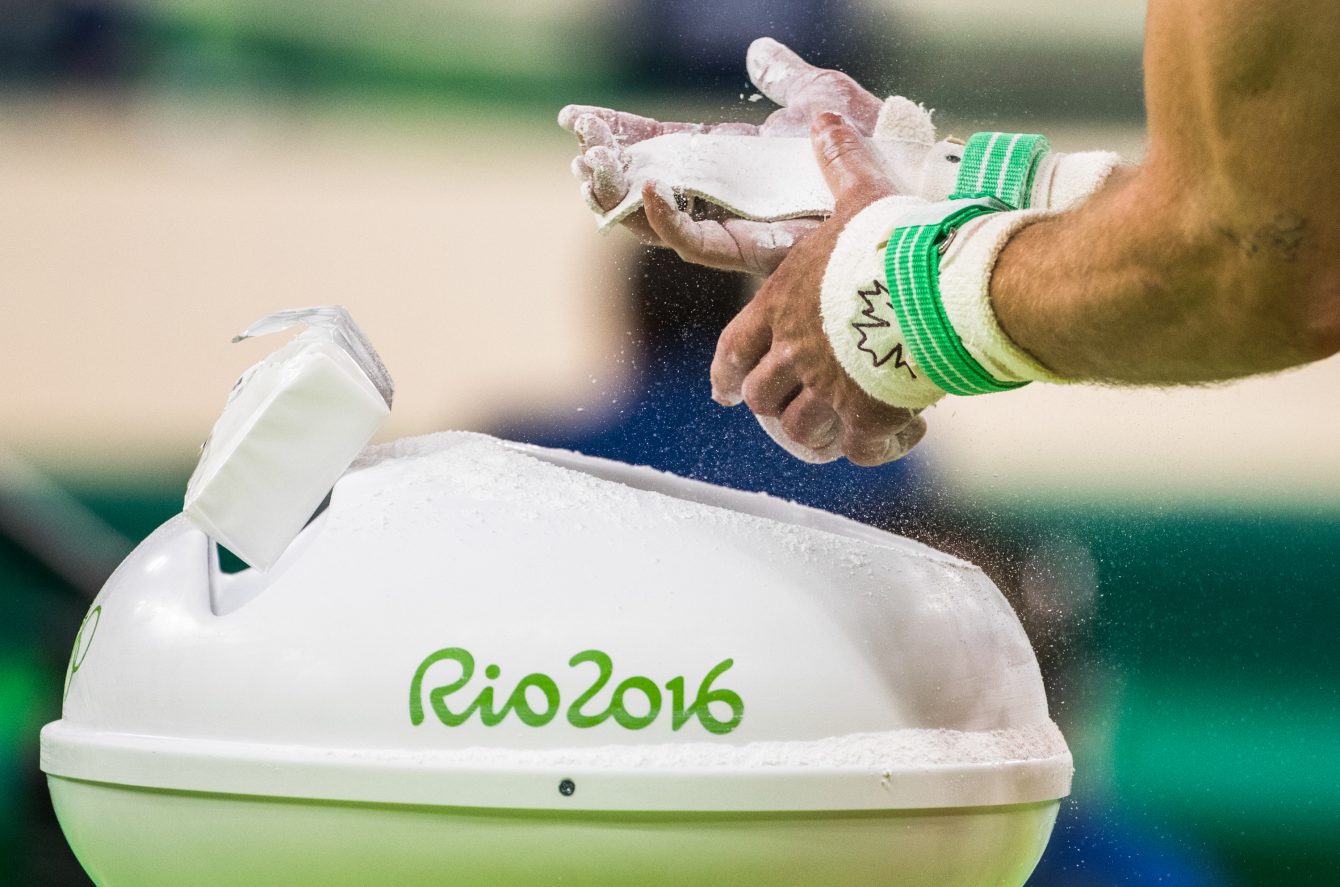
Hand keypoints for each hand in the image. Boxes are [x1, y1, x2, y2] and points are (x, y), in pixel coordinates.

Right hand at [559, 37, 882, 273]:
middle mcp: (732, 198)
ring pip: (665, 225)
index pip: (664, 148)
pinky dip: (671, 222)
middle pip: (652, 189)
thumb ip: (787, 79)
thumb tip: (758, 51)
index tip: (575, 120)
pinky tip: (649, 192)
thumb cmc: (876, 140)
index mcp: (737, 161)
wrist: (915, 177)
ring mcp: (743, 226)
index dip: (621, 135)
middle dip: (609, 174)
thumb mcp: (824, 96)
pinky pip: (703, 244)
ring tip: (592, 175)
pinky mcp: (759, 251)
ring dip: (624, 201)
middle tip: (577, 155)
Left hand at [707, 113, 928, 465]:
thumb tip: (826, 116)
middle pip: (762, 397)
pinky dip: (878, 447)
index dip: (726, 372)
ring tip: (845, 426)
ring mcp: (829, 388)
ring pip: (803, 430)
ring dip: (820, 431)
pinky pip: (863, 449)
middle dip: (773, 405)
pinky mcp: (869, 415)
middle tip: (791, 410)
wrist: (938, 281)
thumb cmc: (894, 236)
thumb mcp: (860, 195)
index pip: (734, 348)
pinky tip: (902, 433)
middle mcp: (796, 352)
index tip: (721, 391)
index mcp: (782, 306)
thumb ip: (839, 162)